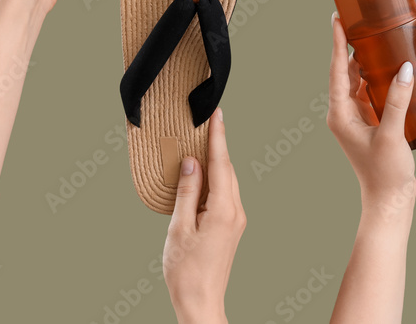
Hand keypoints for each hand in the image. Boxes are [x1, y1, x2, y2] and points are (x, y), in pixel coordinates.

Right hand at [164, 110, 244, 323]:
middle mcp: (236, 212)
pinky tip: (203, 174)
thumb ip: (187, 191)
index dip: (218, 136)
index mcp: (224, 209)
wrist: (201, 302)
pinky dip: (215, 178)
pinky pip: (224, 194)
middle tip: (208, 120)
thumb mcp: (179, 227)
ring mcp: (236, 220)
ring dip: (216, 161)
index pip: (221, 163)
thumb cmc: (186, 271)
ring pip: (227, 181)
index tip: (217, 113)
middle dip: (218, 144)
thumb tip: (191, 161)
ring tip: (203, 141)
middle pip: (227, 169)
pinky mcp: (231, 227)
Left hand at [328, 13, 415, 213]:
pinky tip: (385, 65)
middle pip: (344, 71)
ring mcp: (354, 117)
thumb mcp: (392, 134)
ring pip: (356, 80)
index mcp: (339, 114)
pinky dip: (374, 75)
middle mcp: (342, 113)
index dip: (337, 43)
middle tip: (356, 19)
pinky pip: (367, 91)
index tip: (337, 19)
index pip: (337, 70)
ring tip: (371, 36)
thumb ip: (397, 100)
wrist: (389, 199)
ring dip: (363, 60)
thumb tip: (404, 68)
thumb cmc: (385, 172)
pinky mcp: (368, 121)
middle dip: (349, 45)